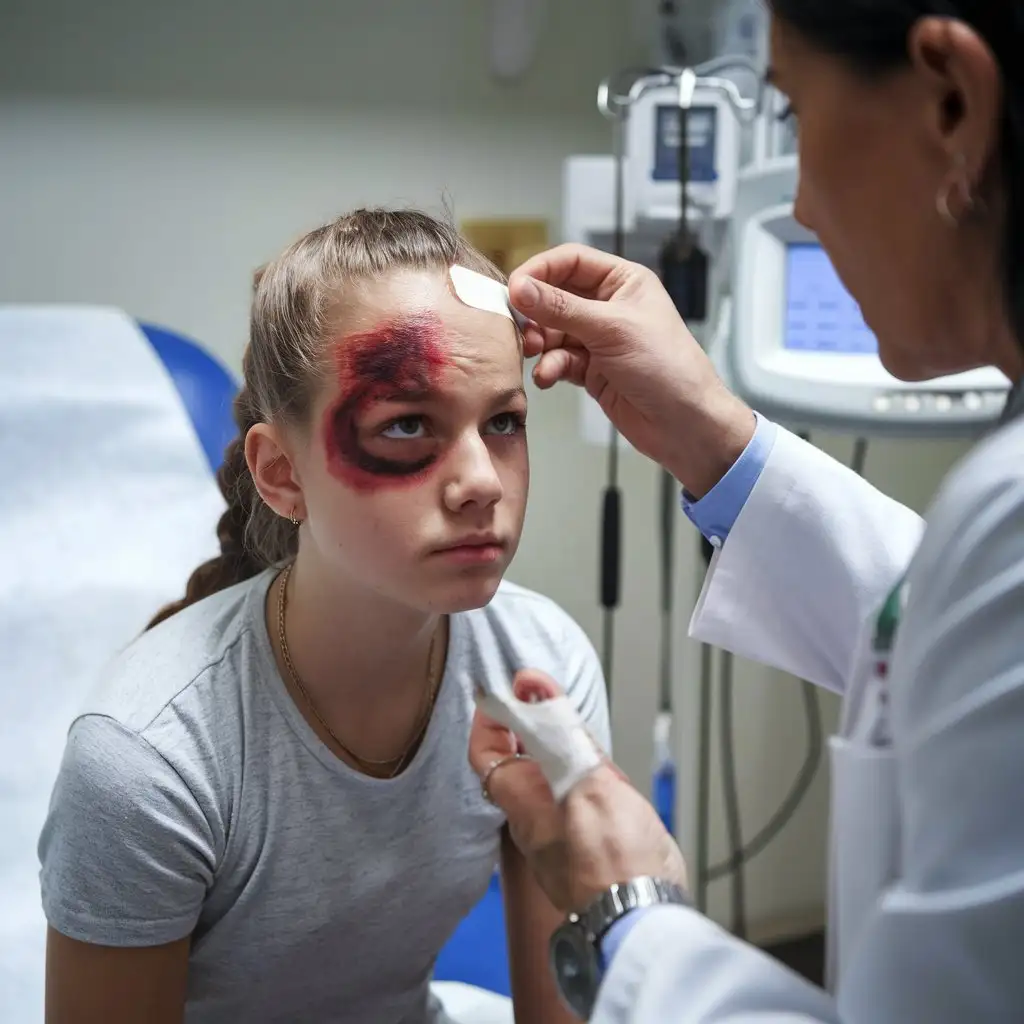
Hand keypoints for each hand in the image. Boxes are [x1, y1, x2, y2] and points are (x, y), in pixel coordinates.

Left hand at [469, 671, 687, 912]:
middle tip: (541, 695)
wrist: (645, 920)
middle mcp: (537, 820)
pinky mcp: (593, 846)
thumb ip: (558, 731)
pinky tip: (599, 769)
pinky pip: (575, 802)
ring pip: (548, 781)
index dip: (490, 719)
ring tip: (569, 721)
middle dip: (526, 725)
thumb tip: (529, 688)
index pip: (485, 752)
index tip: (506, 691)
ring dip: (557, 748)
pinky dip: (581, 775)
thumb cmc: (613, 861)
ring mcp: (564, 836)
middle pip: (518, 763)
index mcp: (524, 801)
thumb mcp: (584, 777)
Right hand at [511, 244, 754, 497]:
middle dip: (536, 313)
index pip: (570, 261)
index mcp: (623, 281)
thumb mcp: (611, 329)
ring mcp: (599, 339)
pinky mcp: (592, 370)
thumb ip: (561, 308)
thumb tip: (519, 288)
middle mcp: (609, 306)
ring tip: (535, 356)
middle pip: (555, 296)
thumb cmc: (667, 368)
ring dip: (540, 344)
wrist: (685, 424)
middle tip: (521, 330)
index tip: (514, 289)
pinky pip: (559, 360)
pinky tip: (548, 378)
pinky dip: (549, 367)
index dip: (539, 271)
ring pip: (553, 331)